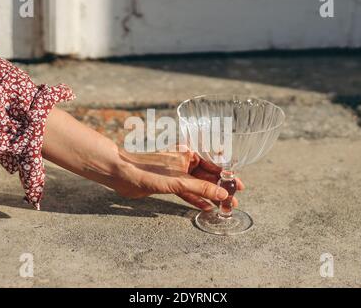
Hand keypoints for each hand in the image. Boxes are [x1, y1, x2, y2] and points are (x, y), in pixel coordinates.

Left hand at [115, 148, 244, 210]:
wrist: (121, 173)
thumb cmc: (147, 170)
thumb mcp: (178, 181)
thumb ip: (201, 187)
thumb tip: (222, 194)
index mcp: (188, 154)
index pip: (214, 165)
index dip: (227, 177)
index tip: (239, 187)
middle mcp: (184, 162)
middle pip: (207, 176)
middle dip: (220, 189)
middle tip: (233, 201)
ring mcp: (176, 173)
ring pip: (198, 185)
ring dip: (210, 196)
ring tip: (224, 207)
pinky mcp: (168, 184)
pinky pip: (187, 192)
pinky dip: (196, 199)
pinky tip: (206, 207)